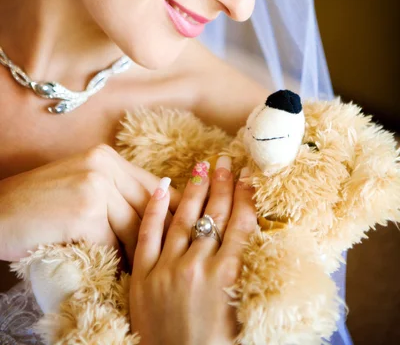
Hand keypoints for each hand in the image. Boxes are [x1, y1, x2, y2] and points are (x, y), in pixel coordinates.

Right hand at [0, 144, 180, 264]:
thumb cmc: (38, 204)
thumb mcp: (80, 182)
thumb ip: (116, 189)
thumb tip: (160, 205)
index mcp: (105, 156)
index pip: (154, 184)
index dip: (174, 208)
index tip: (191, 227)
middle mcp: (103, 166)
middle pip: (150, 206)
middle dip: (165, 233)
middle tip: (179, 255)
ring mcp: (95, 188)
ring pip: (136, 228)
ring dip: (141, 253)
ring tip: (149, 271)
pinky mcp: (84, 214)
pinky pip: (111, 245)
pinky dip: (114, 262)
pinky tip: (115, 273)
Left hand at [130, 156, 256, 344]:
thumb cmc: (219, 344)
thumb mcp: (242, 308)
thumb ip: (245, 270)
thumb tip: (250, 234)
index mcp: (228, 275)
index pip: (240, 223)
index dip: (245, 196)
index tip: (247, 175)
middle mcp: (199, 266)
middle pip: (214, 214)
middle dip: (222, 184)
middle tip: (226, 160)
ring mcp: (168, 269)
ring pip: (184, 218)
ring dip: (195, 189)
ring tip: (202, 166)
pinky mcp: (143, 276)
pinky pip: (148, 234)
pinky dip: (155, 208)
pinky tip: (161, 185)